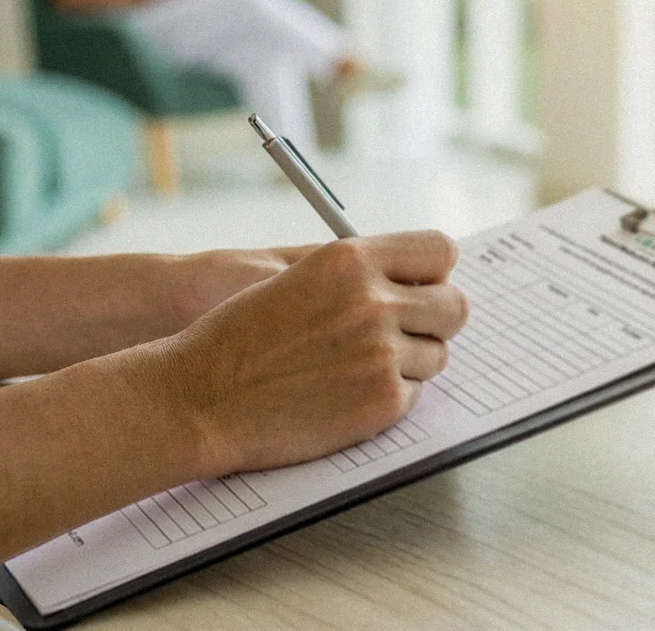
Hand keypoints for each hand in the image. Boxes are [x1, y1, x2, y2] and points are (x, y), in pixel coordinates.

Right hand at [151, 231, 467, 476]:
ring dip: (409, 363)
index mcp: (352, 260)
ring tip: (358, 368)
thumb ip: (358, 271)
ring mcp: (382, 354)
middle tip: (405, 334)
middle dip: (434, 321)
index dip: (433, 274)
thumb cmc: (239, 337)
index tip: (421, 289)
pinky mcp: (382, 402)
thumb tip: (415, 276)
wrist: (200, 397)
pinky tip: (346, 395)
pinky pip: (415, 396)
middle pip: (454, 306)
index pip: (439, 251)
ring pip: (437, 355)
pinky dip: (388, 398)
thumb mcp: (297, 277)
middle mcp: (374, 301)